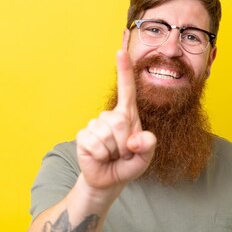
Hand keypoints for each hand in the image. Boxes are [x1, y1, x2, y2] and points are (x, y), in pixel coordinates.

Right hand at [76, 50, 156, 189]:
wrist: (108, 180)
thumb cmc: (128, 164)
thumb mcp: (145, 158)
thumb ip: (148, 147)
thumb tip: (136, 140)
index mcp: (128, 115)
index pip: (127, 89)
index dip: (124, 70)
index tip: (121, 51)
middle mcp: (110, 116)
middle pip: (120, 121)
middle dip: (126, 142)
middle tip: (124, 153)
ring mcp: (94, 124)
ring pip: (107, 134)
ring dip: (113, 151)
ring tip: (112, 155)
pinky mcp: (83, 136)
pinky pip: (95, 144)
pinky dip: (101, 155)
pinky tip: (100, 157)